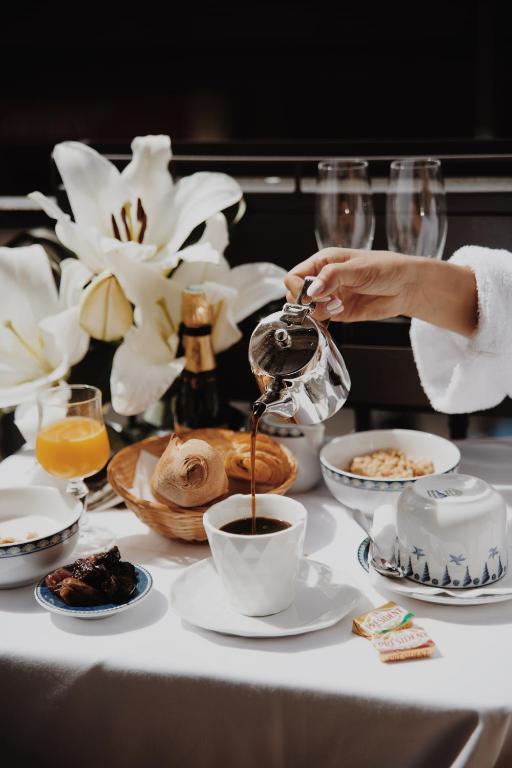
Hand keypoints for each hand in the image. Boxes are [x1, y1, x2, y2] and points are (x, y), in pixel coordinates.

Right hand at [285, 248, 416, 321]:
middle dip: (307, 302)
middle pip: (296, 295)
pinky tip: (340, 312)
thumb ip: (332, 277)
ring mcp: (329, 296)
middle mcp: (323, 279)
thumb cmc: (386, 268)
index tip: (312, 295)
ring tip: (339, 305)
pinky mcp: (337, 312)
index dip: (298, 288)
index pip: (294, 276)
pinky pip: (320, 320)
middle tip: (327, 301)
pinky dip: (325, 320)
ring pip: (307, 310)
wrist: (406, 287)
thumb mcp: (358, 268)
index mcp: (323, 262)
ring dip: (319, 311)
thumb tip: (311, 290)